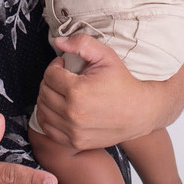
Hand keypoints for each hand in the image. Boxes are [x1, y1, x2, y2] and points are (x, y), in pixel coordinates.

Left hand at [32, 35, 157, 150]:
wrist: (140, 112)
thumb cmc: (123, 83)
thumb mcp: (106, 56)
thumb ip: (81, 43)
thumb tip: (58, 41)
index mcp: (77, 91)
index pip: (49, 74)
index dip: (55, 66)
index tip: (64, 65)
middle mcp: (72, 113)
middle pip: (44, 92)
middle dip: (50, 81)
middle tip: (62, 77)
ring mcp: (73, 130)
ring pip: (43, 110)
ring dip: (48, 97)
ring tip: (61, 91)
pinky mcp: (75, 142)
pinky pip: (48, 128)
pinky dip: (48, 116)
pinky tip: (59, 107)